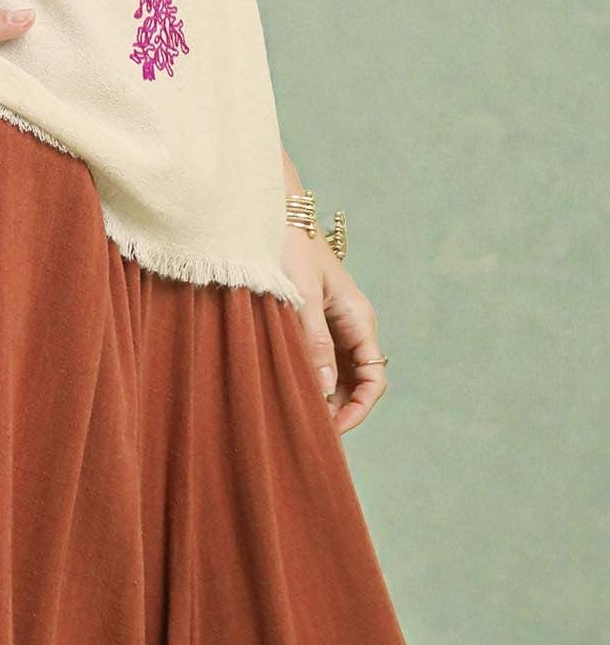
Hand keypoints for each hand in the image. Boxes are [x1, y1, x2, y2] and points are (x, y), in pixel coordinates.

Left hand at [283, 228, 388, 437]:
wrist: (272, 213)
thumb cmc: (289, 247)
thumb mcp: (301, 295)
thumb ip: (313, 340)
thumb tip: (324, 387)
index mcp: (358, 318)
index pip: (373, 378)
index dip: (358, 409)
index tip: (333, 429)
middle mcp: (351, 325)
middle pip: (355, 381)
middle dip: (337, 408)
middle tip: (307, 430)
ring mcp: (333, 323)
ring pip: (336, 373)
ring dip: (321, 395)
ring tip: (293, 414)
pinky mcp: (313, 320)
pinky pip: (317, 357)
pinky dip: (307, 376)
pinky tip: (286, 388)